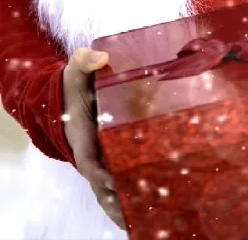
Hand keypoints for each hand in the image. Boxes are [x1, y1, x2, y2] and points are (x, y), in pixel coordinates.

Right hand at [62, 47, 125, 230]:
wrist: (70, 93)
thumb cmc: (75, 83)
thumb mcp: (76, 67)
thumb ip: (86, 60)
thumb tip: (102, 57)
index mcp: (81, 135)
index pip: (88, 159)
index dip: (98, 172)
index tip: (112, 181)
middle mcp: (90, 153)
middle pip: (100, 186)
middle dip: (114, 202)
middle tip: (132, 216)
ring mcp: (100, 160)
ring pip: (108, 191)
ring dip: (122, 208)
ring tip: (141, 225)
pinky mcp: (110, 159)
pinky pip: (117, 183)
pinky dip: (126, 200)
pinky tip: (144, 212)